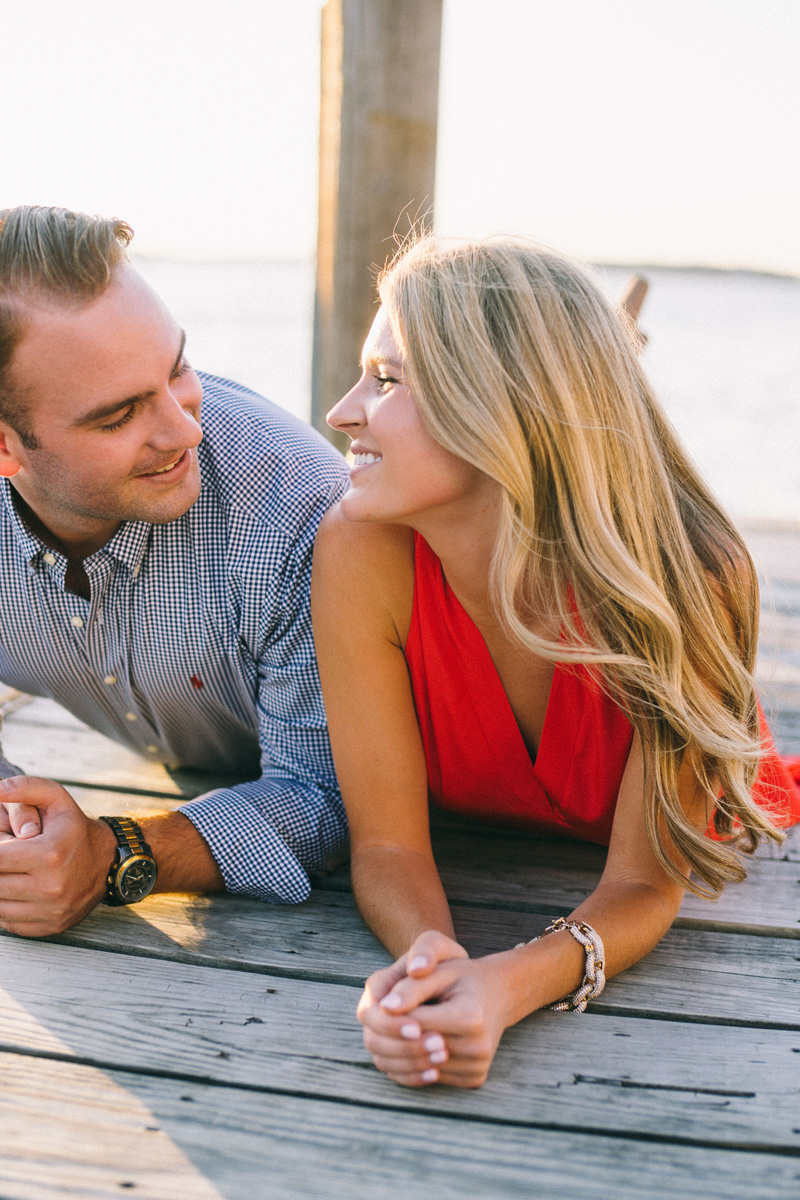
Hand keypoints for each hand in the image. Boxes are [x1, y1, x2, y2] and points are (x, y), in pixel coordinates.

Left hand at [0, 776, 115, 936]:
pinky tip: (16, 890)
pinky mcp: (50, 926)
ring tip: (11, 872)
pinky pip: (9, 923)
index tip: (2, 843)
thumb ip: (24, 788)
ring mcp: (51, 910)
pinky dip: (7, 907)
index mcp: (49, 854)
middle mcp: (51, 887)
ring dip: (0, 888)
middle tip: (7, 858)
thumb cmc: (76, 829)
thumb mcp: (57, 799)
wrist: (110, 862)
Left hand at [358, 930, 511, 1088]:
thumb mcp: (440, 971)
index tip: (381, 1005)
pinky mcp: (474, 1080)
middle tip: (378, 1023)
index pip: (415, 1022)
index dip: (394, 1015)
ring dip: (401, 1053)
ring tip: (391, 1034)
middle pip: (416, 1049)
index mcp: (469, 1017)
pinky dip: (415, 1066)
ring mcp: (476, 1067)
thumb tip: (384, 1007)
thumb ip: (411, 987)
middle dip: (392, 1036)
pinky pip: (432, 1078)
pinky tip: (407, 1049)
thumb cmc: (464, 978)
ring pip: (420, 1068)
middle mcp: (477, 1047)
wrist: (498, 995)